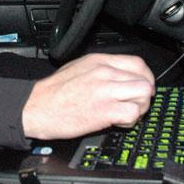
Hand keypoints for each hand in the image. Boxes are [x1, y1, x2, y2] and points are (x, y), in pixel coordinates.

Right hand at [22, 53, 154, 139]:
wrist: (38, 106)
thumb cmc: (54, 91)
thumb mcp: (78, 67)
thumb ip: (101, 69)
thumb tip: (119, 75)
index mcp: (99, 61)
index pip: (138, 63)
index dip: (145, 77)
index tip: (141, 87)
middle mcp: (105, 73)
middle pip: (144, 80)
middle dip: (144, 96)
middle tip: (134, 104)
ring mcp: (105, 90)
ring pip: (143, 94)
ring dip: (140, 107)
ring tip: (127, 113)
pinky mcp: (104, 111)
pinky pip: (133, 113)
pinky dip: (130, 120)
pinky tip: (118, 122)